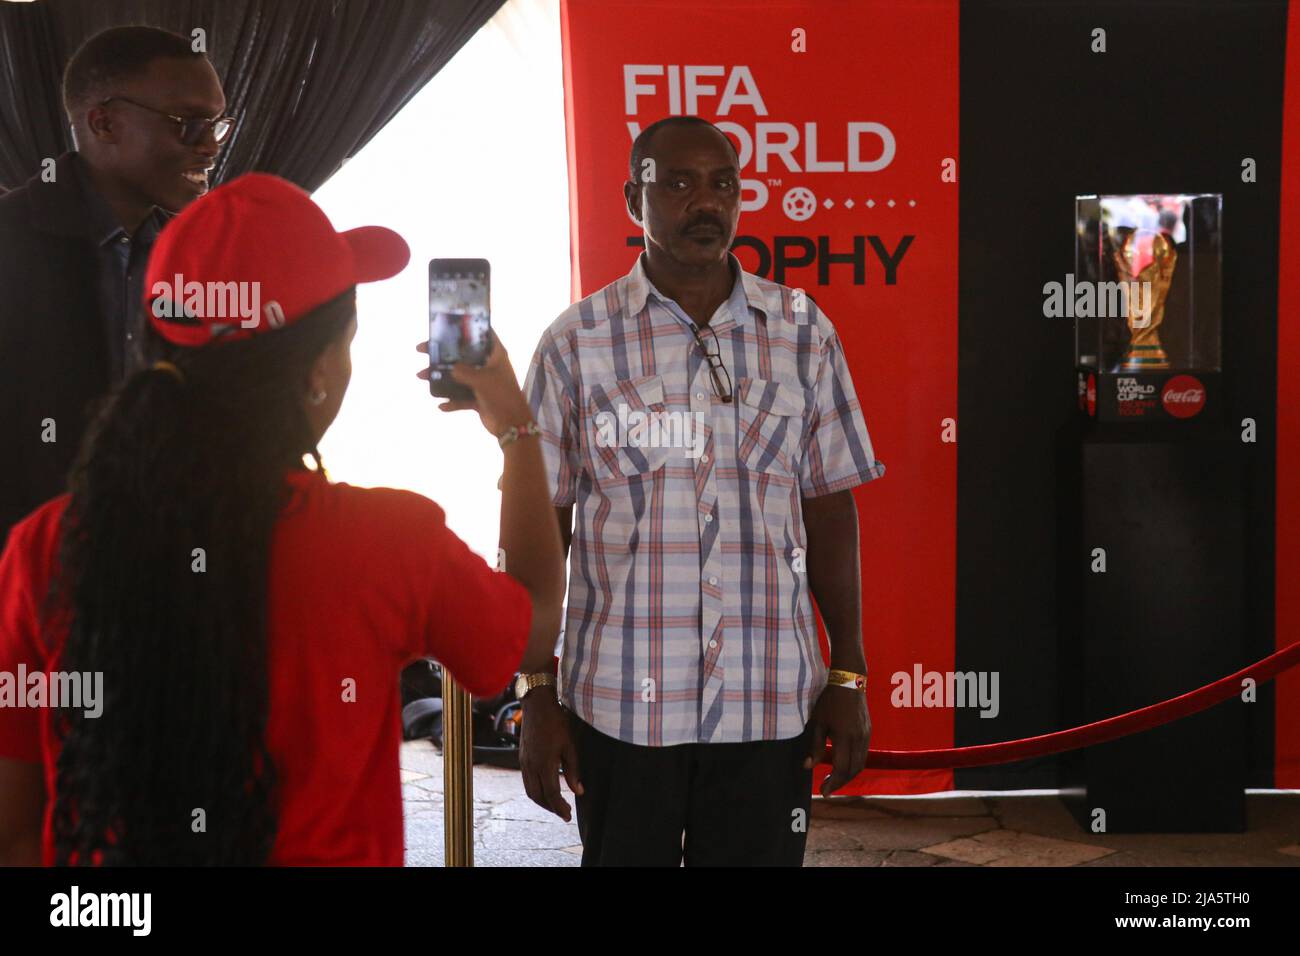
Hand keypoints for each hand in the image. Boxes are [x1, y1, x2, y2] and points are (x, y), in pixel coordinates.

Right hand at [415, 330, 533, 437]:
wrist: (512, 424)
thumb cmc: (501, 395)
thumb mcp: (481, 379)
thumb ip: (463, 371)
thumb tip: (449, 368)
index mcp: (495, 355)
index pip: (482, 334)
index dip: (467, 327)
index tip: (449, 323)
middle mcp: (488, 366)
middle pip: (463, 355)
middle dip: (443, 353)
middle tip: (422, 349)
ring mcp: (483, 383)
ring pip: (458, 376)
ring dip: (441, 378)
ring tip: (421, 376)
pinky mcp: (479, 399)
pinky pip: (461, 398)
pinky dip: (452, 402)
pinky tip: (441, 405)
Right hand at [518, 692, 582, 821]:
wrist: (536, 705)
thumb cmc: (556, 722)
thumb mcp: (570, 745)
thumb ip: (573, 770)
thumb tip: (578, 791)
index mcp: (544, 763)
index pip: (551, 793)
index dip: (560, 807)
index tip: (568, 816)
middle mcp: (530, 765)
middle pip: (537, 796)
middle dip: (551, 808)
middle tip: (564, 813)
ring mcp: (524, 762)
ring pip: (530, 790)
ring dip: (542, 801)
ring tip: (555, 804)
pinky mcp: (522, 757)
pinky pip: (526, 781)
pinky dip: (536, 790)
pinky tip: (545, 789)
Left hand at [805, 685, 870, 796]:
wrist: (850, 681)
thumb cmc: (830, 701)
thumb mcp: (818, 722)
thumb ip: (814, 746)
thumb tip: (807, 767)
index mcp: (844, 736)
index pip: (841, 768)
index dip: (833, 783)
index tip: (823, 791)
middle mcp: (859, 738)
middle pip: (853, 770)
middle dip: (841, 782)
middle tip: (827, 788)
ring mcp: (866, 735)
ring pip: (861, 764)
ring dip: (848, 775)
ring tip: (834, 779)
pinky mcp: (868, 732)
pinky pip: (863, 754)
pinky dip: (854, 764)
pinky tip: (844, 764)